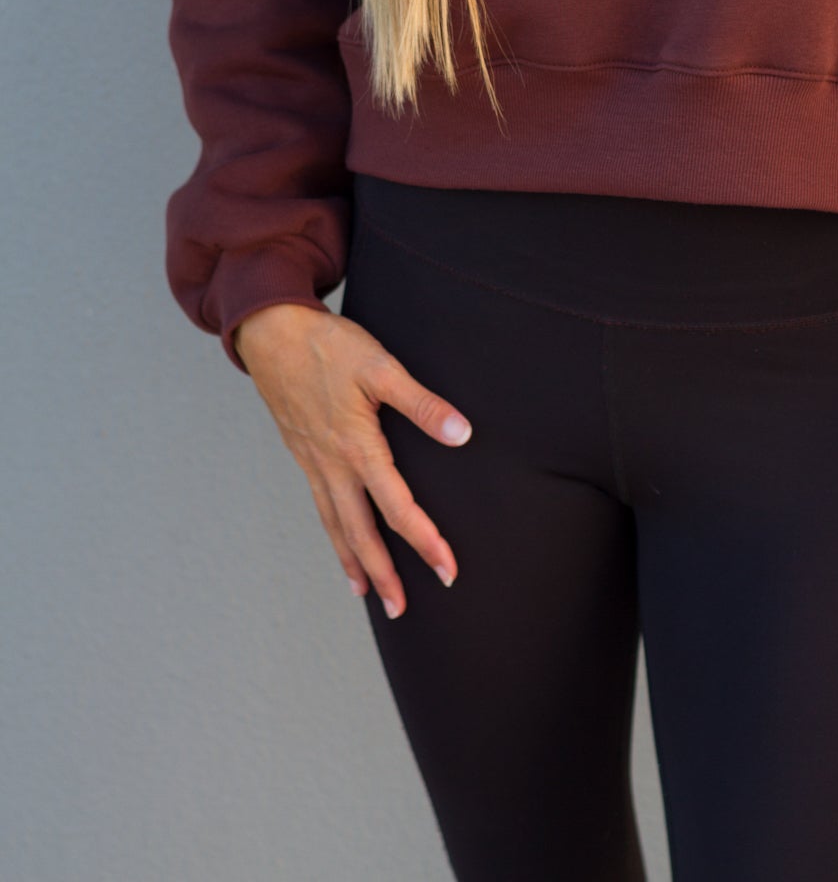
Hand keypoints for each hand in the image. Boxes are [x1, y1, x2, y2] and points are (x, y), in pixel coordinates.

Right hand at [233, 302, 473, 617]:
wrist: (270, 331)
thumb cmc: (328, 345)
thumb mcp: (380, 366)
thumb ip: (422, 403)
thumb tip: (463, 434)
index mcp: (356, 446)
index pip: (398, 507)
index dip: (425, 541)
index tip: (448, 570)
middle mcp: (332, 464)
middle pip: (360, 532)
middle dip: (384, 573)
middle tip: (403, 610)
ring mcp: (312, 461)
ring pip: (335, 524)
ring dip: (353, 561)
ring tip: (367, 595)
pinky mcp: (302, 453)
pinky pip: (319, 505)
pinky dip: (331, 532)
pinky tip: (339, 540)